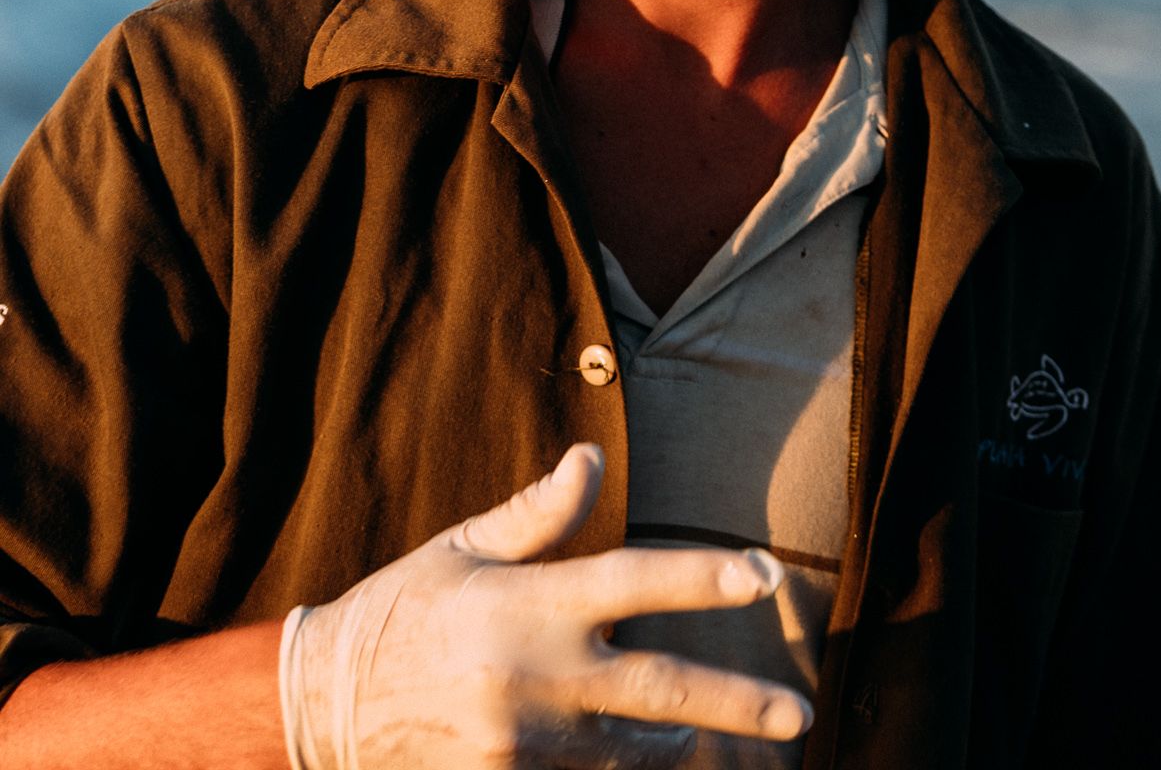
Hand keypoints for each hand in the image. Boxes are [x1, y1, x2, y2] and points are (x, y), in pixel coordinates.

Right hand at [280, 443, 812, 769]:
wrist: (326, 706)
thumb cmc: (404, 609)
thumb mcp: (464, 548)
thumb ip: (537, 513)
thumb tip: (593, 458)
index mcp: (528, 604)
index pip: (635, 581)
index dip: (704, 578)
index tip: (762, 577)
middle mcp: (537, 678)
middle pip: (661, 691)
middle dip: (736, 705)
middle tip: (796, 716)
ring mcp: (526, 745)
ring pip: (633, 750)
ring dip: (683, 744)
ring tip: (723, 741)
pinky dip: (620, 769)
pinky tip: (647, 759)